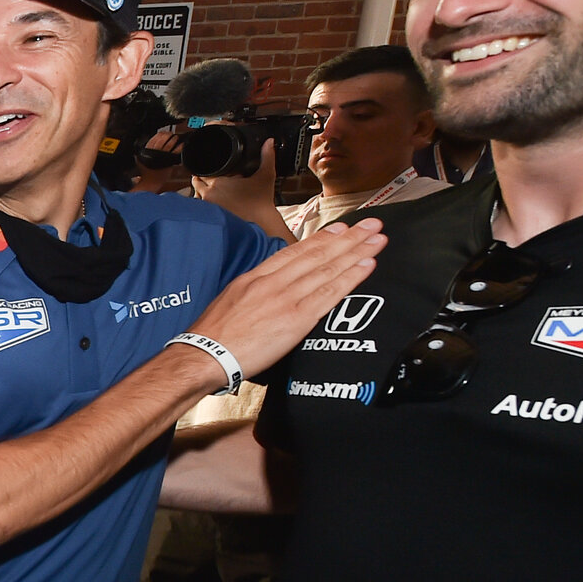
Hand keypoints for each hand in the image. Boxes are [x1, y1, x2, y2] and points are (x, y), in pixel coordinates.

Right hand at [183, 218, 387, 379]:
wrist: (205, 355)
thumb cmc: (213, 335)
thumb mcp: (231, 300)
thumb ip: (255, 290)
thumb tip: (270, 287)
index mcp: (256, 277)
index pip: (295, 252)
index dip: (322, 238)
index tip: (341, 228)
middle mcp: (273, 282)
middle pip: (317, 255)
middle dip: (348, 238)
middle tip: (371, 226)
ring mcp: (286, 298)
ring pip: (327, 269)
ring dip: (356, 252)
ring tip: (377, 240)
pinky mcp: (296, 319)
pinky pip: (330, 293)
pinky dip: (350, 277)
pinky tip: (366, 266)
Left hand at [194, 139, 279, 214]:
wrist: (261, 224)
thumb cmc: (262, 202)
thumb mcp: (265, 175)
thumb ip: (267, 156)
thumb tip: (269, 142)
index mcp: (218, 181)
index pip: (202, 172)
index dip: (205, 170)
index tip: (210, 170)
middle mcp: (209, 194)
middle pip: (196, 183)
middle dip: (201, 180)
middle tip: (208, 179)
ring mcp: (208, 207)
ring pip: (195, 196)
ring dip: (199, 193)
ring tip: (210, 192)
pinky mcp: (209, 219)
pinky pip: (198, 210)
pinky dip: (202, 206)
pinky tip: (210, 205)